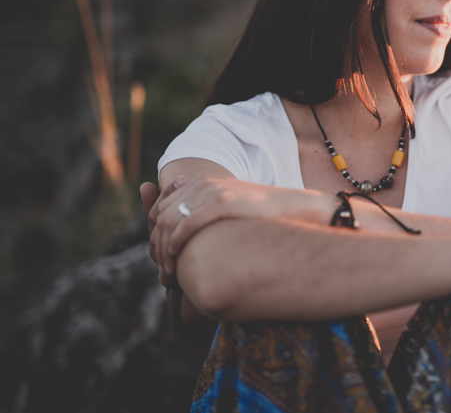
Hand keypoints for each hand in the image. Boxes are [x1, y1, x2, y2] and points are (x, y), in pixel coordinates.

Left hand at [151, 175, 316, 286]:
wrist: (292, 206)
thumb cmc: (262, 215)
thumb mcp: (229, 208)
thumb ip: (206, 212)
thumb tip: (186, 230)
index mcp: (200, 183)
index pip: (161, 207)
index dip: (155, 234)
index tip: (160, 257)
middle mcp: (201, 184)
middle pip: (161, 215)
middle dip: (156, 244)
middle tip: (163, 269)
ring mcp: (211, 191)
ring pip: (170, 221)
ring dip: (163, 249)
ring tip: (169, 270)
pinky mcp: (221, 201)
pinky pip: (186, 223)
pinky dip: (176, 242)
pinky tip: (177, 257)